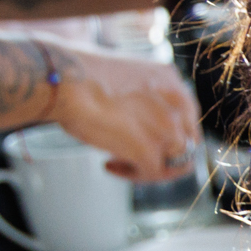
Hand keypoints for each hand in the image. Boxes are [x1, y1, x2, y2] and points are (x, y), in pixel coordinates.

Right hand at [45, 41, 201, 181]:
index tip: (142, 136)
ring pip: (175, 162)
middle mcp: (177, 103)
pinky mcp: (149, 150)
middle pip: (186, 143)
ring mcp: (167, 128)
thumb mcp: (125, 77)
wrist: (63, 79)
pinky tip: (109, 165)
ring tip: (118, 161)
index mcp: (171, 79)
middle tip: (134, 157)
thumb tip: (139, 118)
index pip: (186, 118)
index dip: (167, 134)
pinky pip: (153, 174)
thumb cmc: (78, 75)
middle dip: (163, 155)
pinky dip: (132, 175)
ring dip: (149, 167)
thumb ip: (142, 96)